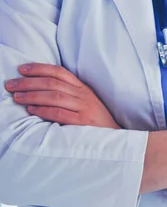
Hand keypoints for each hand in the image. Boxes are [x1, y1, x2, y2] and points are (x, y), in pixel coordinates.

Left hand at [5, 63, 120, 129]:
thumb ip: (68, 94)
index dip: (39, 68)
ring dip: (32, 95)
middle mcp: (83, 95)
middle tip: (11, 84)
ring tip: (17, 97)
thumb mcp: (85, 102)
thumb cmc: (96, 121)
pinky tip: (31, 110)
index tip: (22, 69)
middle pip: (53, 83)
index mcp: (83, 88)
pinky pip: (59, 113)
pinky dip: (43, 110)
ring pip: (54, 96)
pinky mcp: (82, 122)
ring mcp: (84, 107)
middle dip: (29, 82)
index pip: (59, 72)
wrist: (116, 138)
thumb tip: (40, 90)